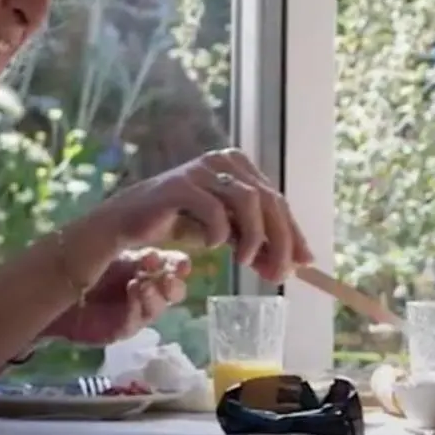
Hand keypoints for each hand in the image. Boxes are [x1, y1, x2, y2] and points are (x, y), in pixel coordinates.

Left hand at [45, 248, 191, 344]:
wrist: (53, 287)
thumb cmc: (82, 261)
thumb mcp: (112, 242)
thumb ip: (138, 241)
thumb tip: (163, 241)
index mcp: (145, 265)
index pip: (173, 266)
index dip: (179, 265)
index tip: (181, 264)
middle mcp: (144, 288)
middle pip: (173, 291)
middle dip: (174, 284)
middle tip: (168, 277)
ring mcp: (134, 311)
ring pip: (158, 307)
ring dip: (155, 296)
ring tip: (142, 284)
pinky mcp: (121, 328)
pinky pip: (136, 321)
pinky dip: (137, 309)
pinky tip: (131, 295)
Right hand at [81, 148, 308, 285]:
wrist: (130, 223)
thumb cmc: (181, 223)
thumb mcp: (228, 232)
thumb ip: (258, 240)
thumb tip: (300, 262)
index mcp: (238, 165)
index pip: (276, 199)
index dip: (293, 232)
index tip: (304, 263)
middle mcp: (223, 160)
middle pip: (268, 199)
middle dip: (279, 241)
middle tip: (278, 274)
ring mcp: (201, 169)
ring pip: (247, 200)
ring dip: (254, 237)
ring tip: (245, 262)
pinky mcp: (180, 184)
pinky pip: (214, 209)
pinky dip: (219, 232)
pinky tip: (212, 246)